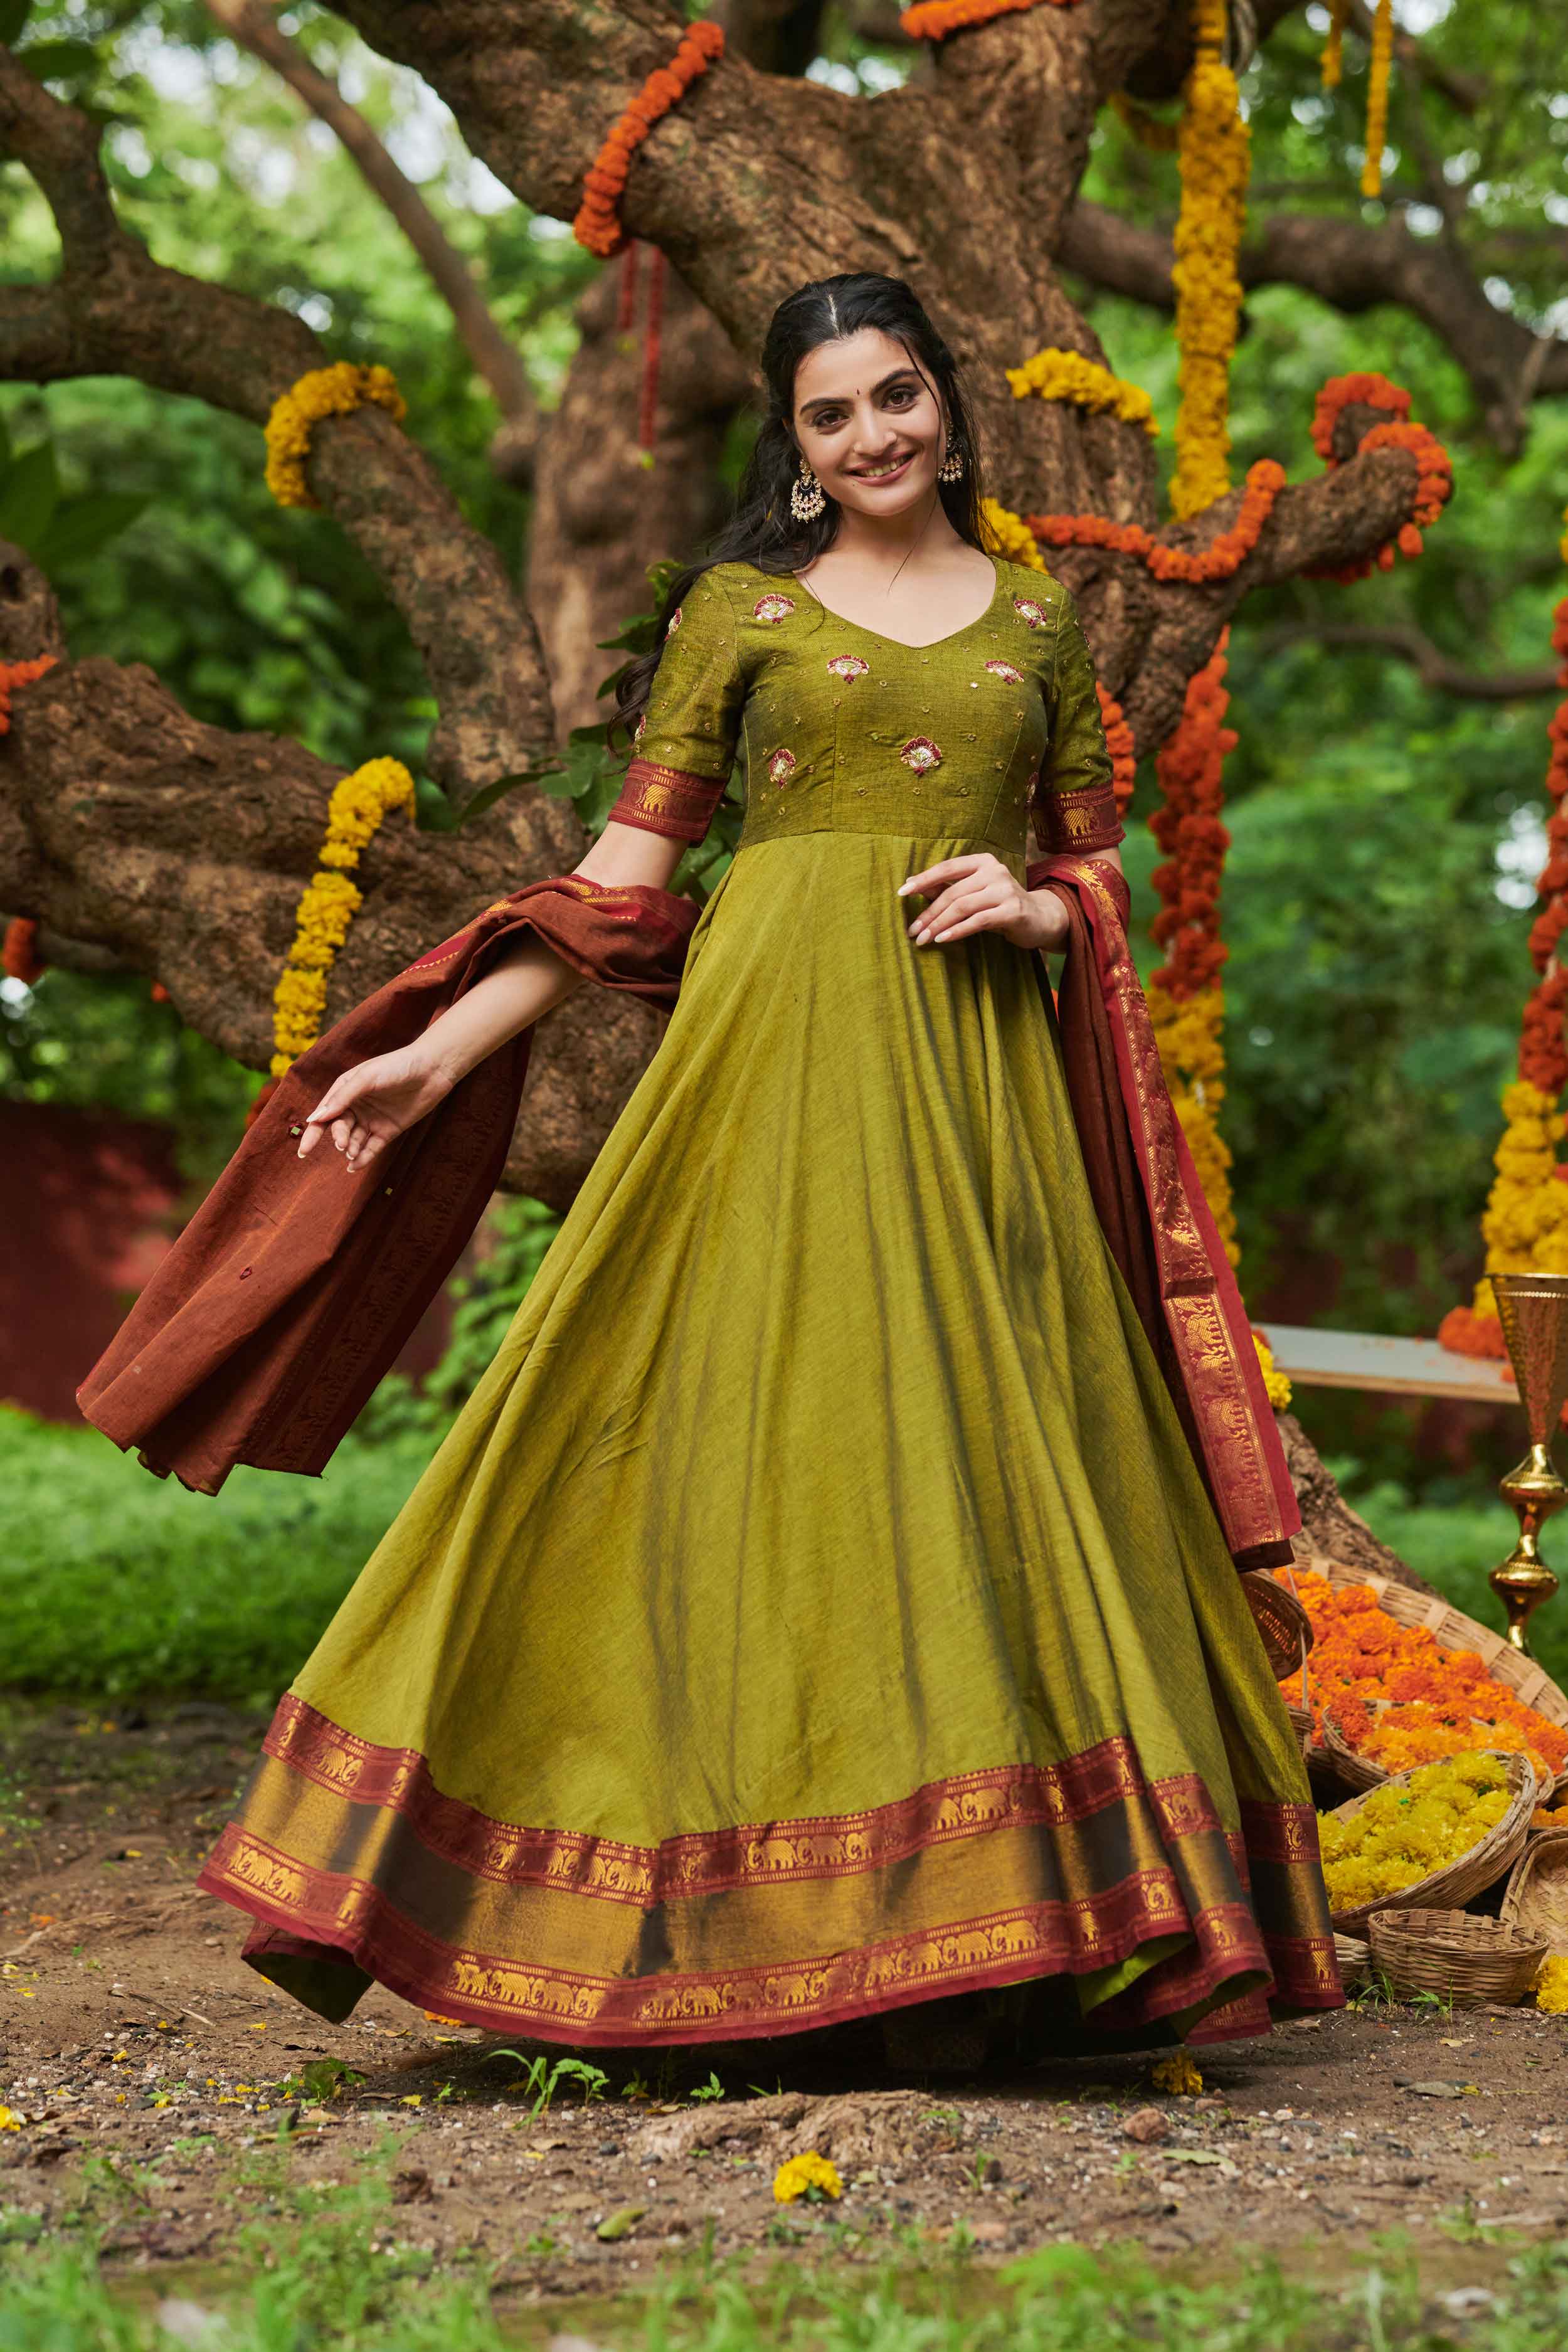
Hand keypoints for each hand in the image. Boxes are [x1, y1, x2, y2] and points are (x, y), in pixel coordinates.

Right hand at [297, 1043, 454, 1172]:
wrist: (432, 1069)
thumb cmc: (396, 1066)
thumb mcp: (366, 1078)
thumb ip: (342, 1098)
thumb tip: (317, 1118)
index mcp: (345, 1090)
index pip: (325, 1114)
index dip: (313, 1132)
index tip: (304, 1150)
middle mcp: (356, 1106)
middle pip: (338, 1128)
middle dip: (337, 1138)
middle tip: (341, 1143)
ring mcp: (372, 1119)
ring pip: (354, 1140)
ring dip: (349, 1148)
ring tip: (350, 1151)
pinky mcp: (388, 1130)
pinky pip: (371, 1148)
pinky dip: (362, 1158)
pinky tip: (354, 1165)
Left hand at [898, 853, 1069, 953]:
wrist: (1040, 918)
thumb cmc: (999, 906)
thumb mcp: (973, 894)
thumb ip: (948, 888)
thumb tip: (913, 886)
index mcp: (982, 861)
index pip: (947, 868)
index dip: (923, 880)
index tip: (902, 892)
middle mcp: (994, 870)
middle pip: (952, 892)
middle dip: (929, 913)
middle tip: (912, 931)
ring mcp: (1005, 889)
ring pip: (962, 906)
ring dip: (939, 925)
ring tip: (923, 939)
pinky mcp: (1012, 910)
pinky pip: (978, 921)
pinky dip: (957, 931)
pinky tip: (942, 939)